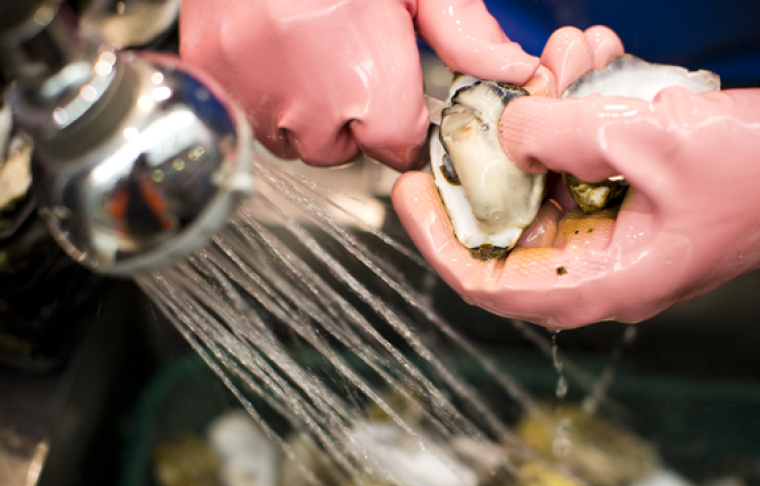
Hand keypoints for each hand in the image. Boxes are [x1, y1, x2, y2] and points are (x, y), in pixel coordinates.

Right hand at [179, 0, 538, 169]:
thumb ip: (462, 31)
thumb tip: (512, 72)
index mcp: (369, 84)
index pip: (398, 150)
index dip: (402, 124)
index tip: (397, 97)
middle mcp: (310, 104)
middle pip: (346, 150)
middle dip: (355, 118)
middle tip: (349, 58)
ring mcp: (256, 97)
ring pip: (298, 142)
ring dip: (310, 113)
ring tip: (311, 54)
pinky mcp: (216, 81)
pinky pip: (252, 121)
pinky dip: (268, 99)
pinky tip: (277, 55)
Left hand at [393, 33, 759, 328]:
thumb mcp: (649, 140)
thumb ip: (561, 134)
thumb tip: (507, 132)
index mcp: (603, 283)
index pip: (487, 282)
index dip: (437, 237)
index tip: (408, 189)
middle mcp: (601, 268)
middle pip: (508, 224)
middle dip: (497, 151)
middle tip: (488, 99)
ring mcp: (615, 234)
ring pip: (545, 182)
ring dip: (544, 116)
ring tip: (563, 55)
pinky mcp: (631, 200)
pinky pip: (581, 162)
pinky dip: (578, 114)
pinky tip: (591, 62)